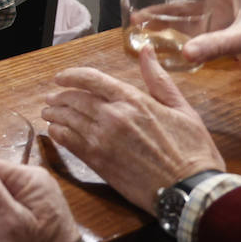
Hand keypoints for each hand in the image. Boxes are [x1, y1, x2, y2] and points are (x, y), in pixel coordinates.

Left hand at [42, 46, 223, 213]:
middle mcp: (113, 116)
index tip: (60, 78)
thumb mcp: (182, 108)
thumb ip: (159, 79)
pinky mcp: (98, 161)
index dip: (70, 75)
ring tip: (48, 113)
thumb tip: (148, 50)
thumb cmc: (192, 150)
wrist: (191, 191)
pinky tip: (55, 132)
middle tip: (51, 98)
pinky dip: (58, 134)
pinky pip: (68, 142)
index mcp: (132, 100)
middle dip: (59, 96)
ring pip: (67, 119)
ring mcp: (103, 140)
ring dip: (54, 114)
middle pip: (73, 98)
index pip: (90, 78)